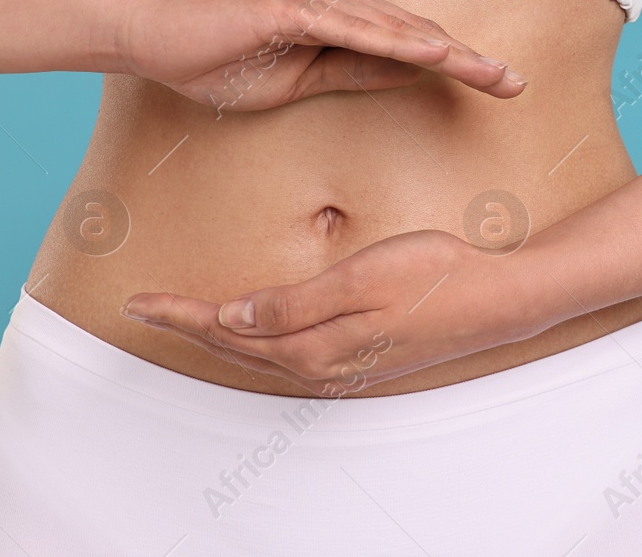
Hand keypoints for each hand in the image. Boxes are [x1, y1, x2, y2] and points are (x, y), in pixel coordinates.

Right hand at [115, 0, 525, 112]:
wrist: (150, 35)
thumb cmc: (217, 58)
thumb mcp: (299, 79)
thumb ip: (354, 73)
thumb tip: (409, 76)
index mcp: (342, 16)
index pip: (412, 44)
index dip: (460, 64)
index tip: (502, 85)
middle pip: (418, 33)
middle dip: (470, 59)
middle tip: (517, 84)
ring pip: (397, 29)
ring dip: (448, 52)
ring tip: (491, 73)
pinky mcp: (290, 5)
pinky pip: (354, 28)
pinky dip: (397, 43)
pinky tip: (433, 56)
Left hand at [119, 230, 563, 394]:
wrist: (501, 300)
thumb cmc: (436, 276)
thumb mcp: (361, 279)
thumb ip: (294, 303)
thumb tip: (235, 318)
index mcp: (312, 346)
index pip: (228, 330)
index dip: (181, 315)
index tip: (140, 300)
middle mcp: (321, 365)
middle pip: (238, 347)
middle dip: (190, 327)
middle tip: (147, 307)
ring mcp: (344, 364)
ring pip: (263, 353)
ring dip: (222, 337)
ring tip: (189, 318)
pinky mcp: (363, 356)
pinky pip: (292, 354)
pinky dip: (261, 342)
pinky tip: (260, 330)